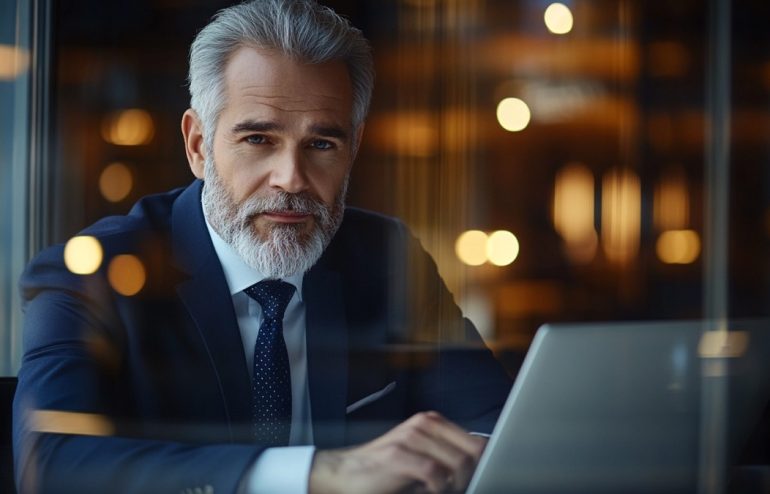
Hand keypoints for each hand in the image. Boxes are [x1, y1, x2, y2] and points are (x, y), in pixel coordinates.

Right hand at [309, 411, 486, 493]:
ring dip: (454, 484)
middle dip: (470, 476)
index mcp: (432, 422)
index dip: (482, 464)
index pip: (477, 441)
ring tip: (437, 489)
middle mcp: (424, 424)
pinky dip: (437, 488)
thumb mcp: (421, 455)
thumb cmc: (384, 469)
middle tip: (453, 487)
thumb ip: (446, 454)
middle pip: (473, 452)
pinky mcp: (399, 455)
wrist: (344, 473)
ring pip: (458, 463)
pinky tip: (425, 490)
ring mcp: (411, 437)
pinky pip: (435, 473)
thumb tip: (479, 466)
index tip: (476, 478)